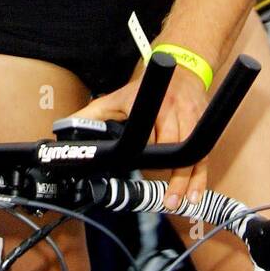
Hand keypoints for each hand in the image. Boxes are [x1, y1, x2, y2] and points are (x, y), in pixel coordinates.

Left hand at [72, 65, 210, 210]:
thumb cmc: (144, 87)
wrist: (182, 68)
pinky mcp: (202, 124)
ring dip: (186, 180)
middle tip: (163, 198)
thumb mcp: (116, 97)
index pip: (146, 135)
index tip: (138, 169)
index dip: (143, 154)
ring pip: (191, 153)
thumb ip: (91, 114)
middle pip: (172, 145)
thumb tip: (65, 127)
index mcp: (148, 103)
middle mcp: (171, 109)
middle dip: (168, 174)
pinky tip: (195, 193)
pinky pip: (204, 154)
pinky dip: (200, 176)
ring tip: (178, 201)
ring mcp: (190, 116)